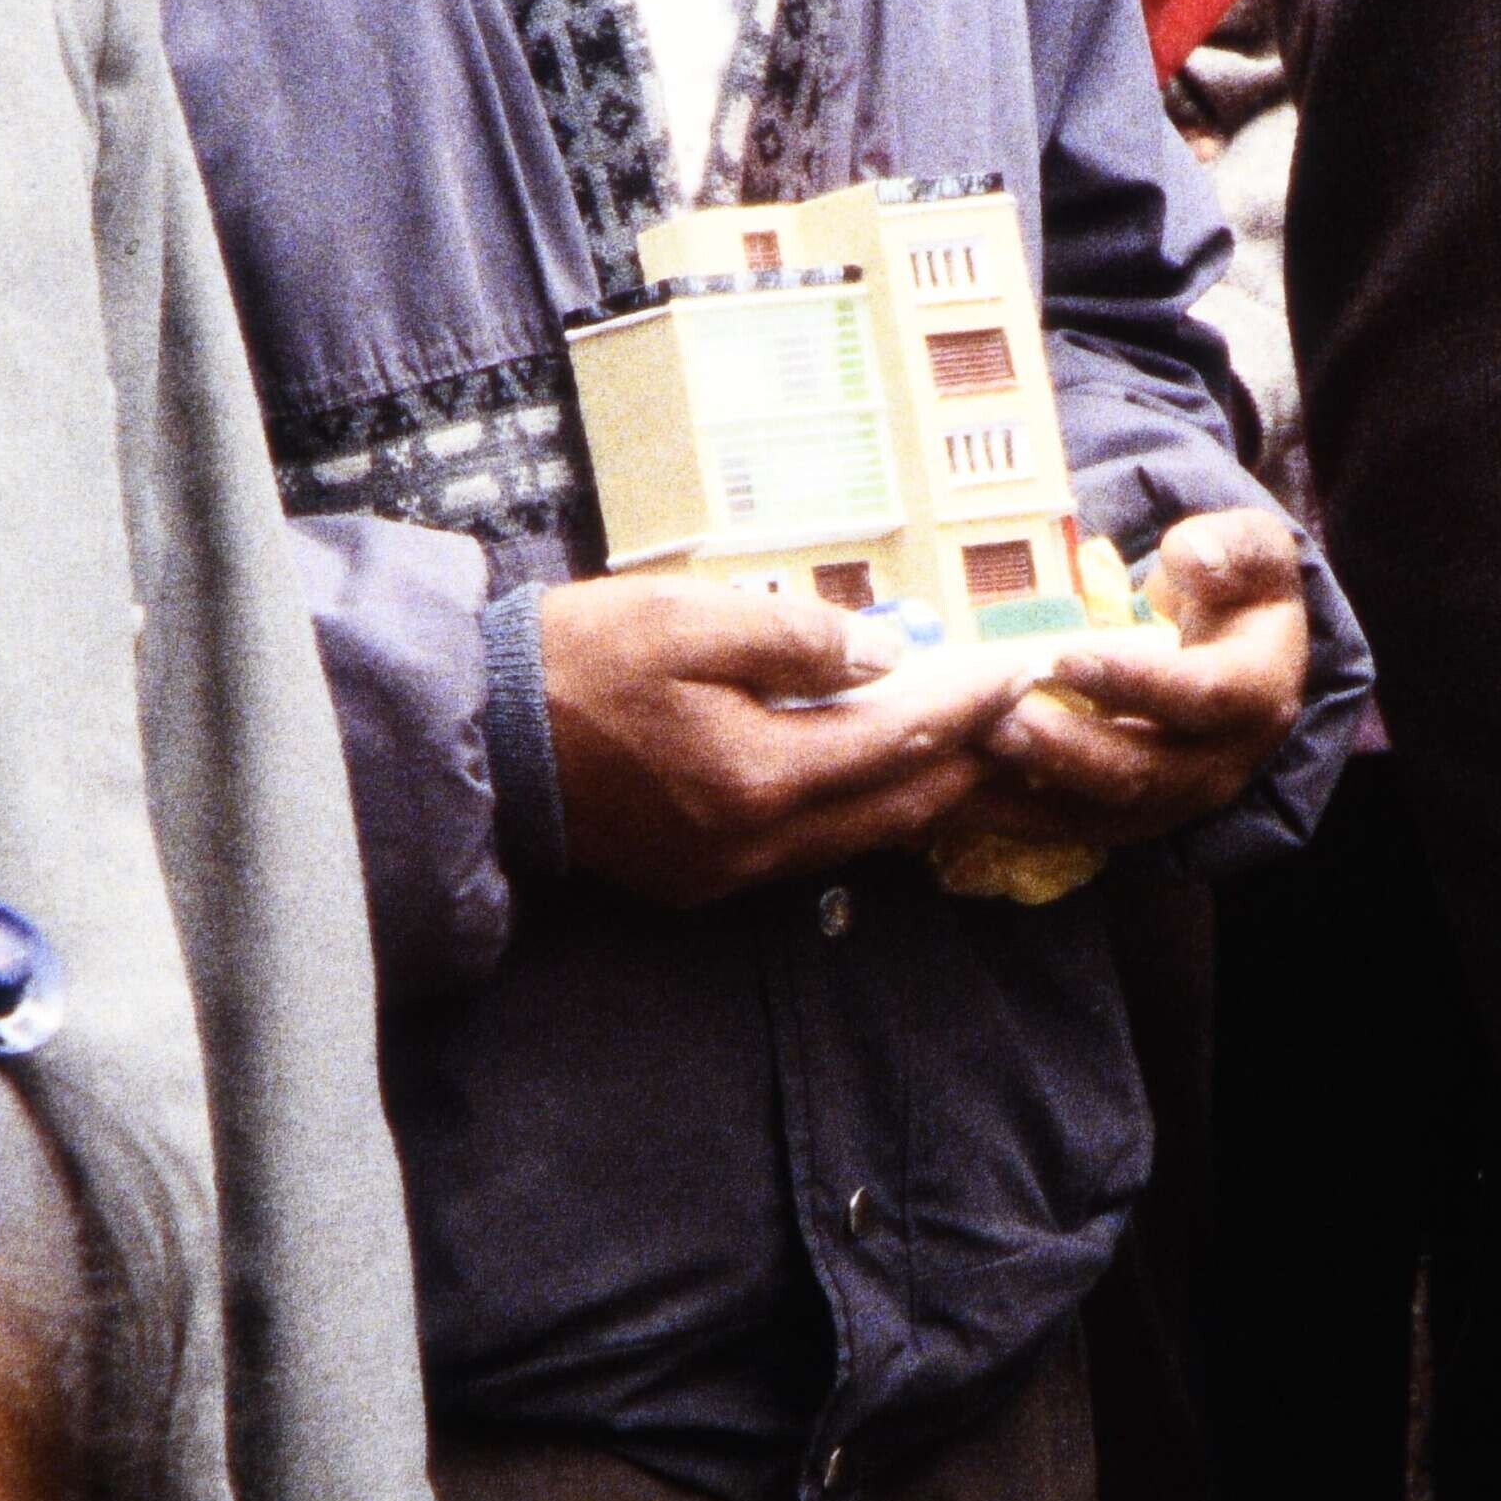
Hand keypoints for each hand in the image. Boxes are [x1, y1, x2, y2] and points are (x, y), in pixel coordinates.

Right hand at [541, 572, 1033, 908]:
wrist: (483, 736)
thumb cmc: (581, 661)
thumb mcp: (690, 619)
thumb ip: (798, 640)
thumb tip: (888, 659)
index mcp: (756, 778)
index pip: (898, 740)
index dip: (967, 703)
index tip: (1018, 669)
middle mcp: (753, 845)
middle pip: (895, 808)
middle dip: (964, 757)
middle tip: (1014, 713)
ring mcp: (726, 874)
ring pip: (859, 839)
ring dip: (918, 790)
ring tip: (967, 743)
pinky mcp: (700, 881)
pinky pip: (811, 851)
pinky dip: (861, 811)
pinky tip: (880, 779)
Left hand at [938, 506, 1311, 853]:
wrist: (1232, 651)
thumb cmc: (1232, 590)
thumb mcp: (1250, 552)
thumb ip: (1234, 548)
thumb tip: (1193, 555)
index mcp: (1255, 695)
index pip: (1199, 697)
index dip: (1133, 680)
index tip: (1066, 656)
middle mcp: (1218, 763)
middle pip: (1139, 772)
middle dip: (1062, 748)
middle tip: (994, 717)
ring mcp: (1170, 801)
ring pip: (1096, 812)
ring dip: (1026, 788)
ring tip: (966, 752)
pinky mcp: (1125, 819)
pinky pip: (1064, 826)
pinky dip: (1008, 814)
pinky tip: (953, 791)